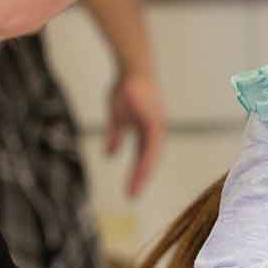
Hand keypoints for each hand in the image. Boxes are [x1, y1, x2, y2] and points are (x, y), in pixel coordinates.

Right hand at [105, 69, 166, 195]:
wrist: (132, 70)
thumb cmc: (125, 89)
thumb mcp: (117, 118)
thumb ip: (115, 136)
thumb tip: (110, 155)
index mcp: (147, 131)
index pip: (143, 156)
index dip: (137, 172)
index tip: (129, 189)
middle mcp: (155, 131)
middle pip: (149, 160)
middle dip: (140, 179)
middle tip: (132, 197)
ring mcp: (157, 127)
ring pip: (152, 157)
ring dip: (143, 175)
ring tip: (134, 191)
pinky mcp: (155, 122)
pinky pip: (151, 147)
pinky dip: (146, 161)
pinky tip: (141, 172)